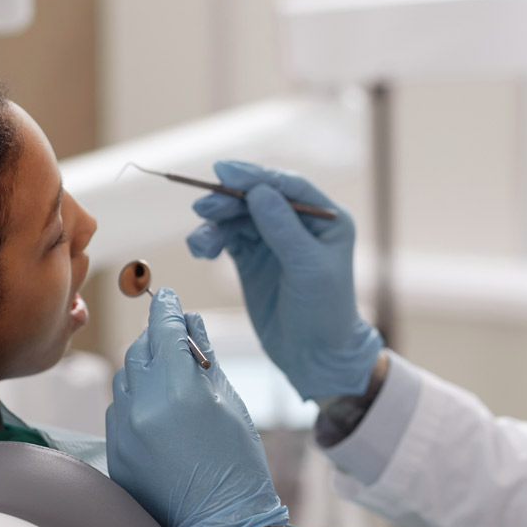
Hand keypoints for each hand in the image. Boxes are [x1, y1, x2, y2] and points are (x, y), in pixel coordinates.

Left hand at [106, 289, 288, 526]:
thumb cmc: (236, 467)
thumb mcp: (229, 404)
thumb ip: (205, 360)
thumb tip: (192, 324)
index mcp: (179, 392)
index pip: (164, 331)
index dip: (168, 309)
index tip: (168, 297)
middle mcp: (143, 406)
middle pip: (139, 350)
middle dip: (156, 339)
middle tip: (175, 338)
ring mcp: (124, 429)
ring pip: (124, 377)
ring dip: (143, 368)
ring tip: (170, 379)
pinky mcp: (115, 449)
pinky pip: (119, 407)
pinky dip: (135, 398)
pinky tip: (159, 411)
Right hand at [186, 161, 381, 400]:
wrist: (315, 355)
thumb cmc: (324, 311)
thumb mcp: (308, 268)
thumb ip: (283, 229)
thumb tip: (259, 191)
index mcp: (325, 218)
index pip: (286, 186)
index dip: (255, 176)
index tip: (223, 171)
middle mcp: (299, 223)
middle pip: (257, 197)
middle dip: (228, 200)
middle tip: (203, 208)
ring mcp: (274, 240)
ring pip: (237, 217)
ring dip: (215, 223)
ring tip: (201, 244)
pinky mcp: (253, 258)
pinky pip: (227, 238)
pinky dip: (212, 239)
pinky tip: (202, 250)